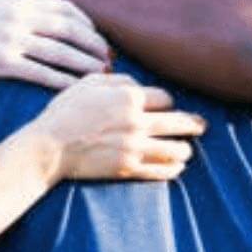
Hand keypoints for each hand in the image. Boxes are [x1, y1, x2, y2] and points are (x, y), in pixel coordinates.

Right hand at [0, 0, 109, 89]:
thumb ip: (8, 2)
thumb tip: (29, 5)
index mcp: (13, 1)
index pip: (62, 7)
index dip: (86, 22)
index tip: (97, 35)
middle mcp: (15, 17)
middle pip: (68, 29)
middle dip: (93, 43)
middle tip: (109, 56)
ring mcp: (8, 40)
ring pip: (60, 52)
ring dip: (85, 64)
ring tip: (102, 75)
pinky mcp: (0, 64)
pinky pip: (40, 73)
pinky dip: (62, 81)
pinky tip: (76, 90)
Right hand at [31, 73, 205, 181]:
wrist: (49, 147)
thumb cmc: (65, 111)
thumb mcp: (88, 83)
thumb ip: (119, 80)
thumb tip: (140, 85)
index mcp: (128, 97)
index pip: (165, 98)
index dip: (166, 102)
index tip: (163, 106)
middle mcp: (137, 122)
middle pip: (180, 123)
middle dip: (194, 124)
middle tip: (202, 126)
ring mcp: (135, 148)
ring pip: (178, 149)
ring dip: (185, 149)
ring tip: (186, 149)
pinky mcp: (129, 169)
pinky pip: (163, 171)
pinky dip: (174, 168)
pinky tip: (175, 166)